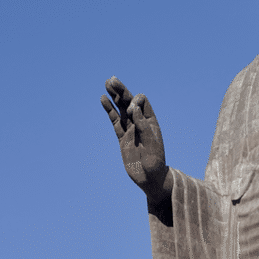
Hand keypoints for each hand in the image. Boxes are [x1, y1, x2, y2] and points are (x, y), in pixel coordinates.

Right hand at [101, 76, 170, 205]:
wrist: (150, 179)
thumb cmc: (155, 162)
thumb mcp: (152, 144)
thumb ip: (143, 126)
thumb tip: (133, 108)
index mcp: (151, 122)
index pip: (142, 103)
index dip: (135, 102)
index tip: (131, 110)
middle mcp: (140, 123)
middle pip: (130, 102)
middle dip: (121, 91)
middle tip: (111, 80)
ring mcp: (130, 130)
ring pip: (121, 109)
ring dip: (114, 97)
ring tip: (107, 84)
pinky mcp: (122, 138)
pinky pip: (114, 121)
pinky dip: (109, 110)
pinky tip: (103, 100)